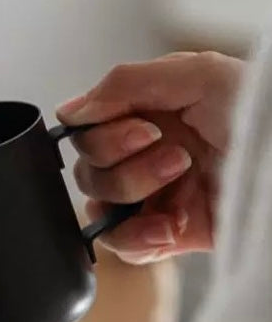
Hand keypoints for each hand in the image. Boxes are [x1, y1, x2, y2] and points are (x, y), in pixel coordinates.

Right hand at [56, 51, 243, 261]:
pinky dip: (138, 239)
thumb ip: (125, 83)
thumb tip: (69, 111)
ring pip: (98, 210)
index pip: (86, 134)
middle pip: (87, 172)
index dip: (102, 136)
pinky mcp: (166, 235)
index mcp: (145, 115)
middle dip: (126, 164)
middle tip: (177, 154)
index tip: (145, 129)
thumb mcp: (197, 74)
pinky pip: (123, 247)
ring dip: (134, 195)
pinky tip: (169, 227)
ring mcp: (153, 198)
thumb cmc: (261, 111)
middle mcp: (143, 156)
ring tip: (183, 180)